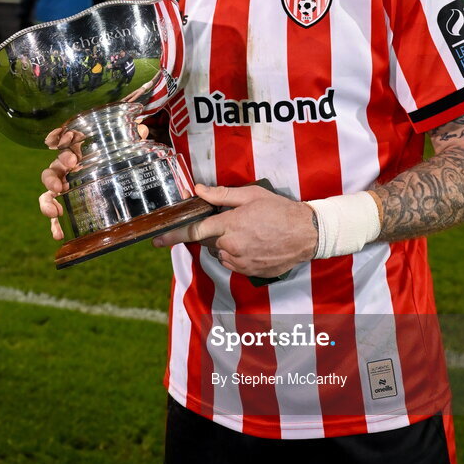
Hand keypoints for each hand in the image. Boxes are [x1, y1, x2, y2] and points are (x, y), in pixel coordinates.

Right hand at [38, 122, 148, 239]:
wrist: (117, 171)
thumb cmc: (114, 156)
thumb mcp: (123, 146)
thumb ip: (131, 137)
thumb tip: (142, 129)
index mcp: (78, 151)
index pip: (64, 147)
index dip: (64, 152)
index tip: (73, 160)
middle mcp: (68, 170)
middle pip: (52, 171)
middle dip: (52, 178)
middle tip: (59, 186)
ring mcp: (65, 189)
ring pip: (48, 194)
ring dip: (47, 203)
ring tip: (54, 212)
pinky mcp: (68, 206)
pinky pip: (57, 216)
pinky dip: (55, 225)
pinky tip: (59, 234)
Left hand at [153, 183, 318, 279]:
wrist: (307, 234)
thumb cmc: (281, 211)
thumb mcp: (251, 195)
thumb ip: (222, 195)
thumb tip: (197, 190)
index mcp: (229, 226)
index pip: (194, 231)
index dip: (172, 235)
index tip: (156, 240)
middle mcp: (231, 247)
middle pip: (209, 241)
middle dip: (215, 231)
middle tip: (237, 221)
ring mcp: (240, 262)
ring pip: (221, 253)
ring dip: (227, 244)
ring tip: (251, 232)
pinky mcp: (249, 272)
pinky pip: (233, 263)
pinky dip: (237, 254)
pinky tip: (255, 244)